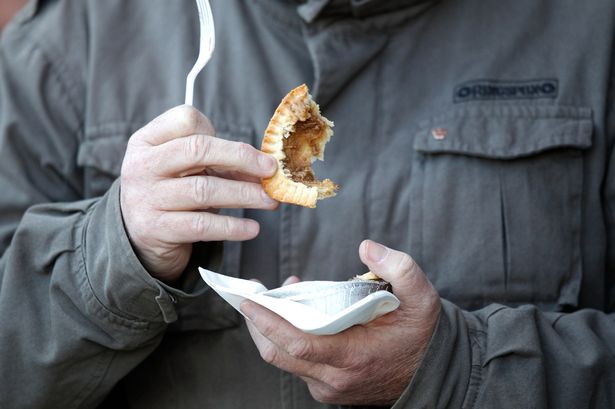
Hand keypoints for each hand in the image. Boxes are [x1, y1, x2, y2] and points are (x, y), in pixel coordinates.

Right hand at [120, 105, 277, 281]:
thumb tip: (265, 166)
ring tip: (269, 200)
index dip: (217, 130)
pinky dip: (232, 227)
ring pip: (204, 190)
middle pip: (198, 150)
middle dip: (241, 158)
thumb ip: (218, 161)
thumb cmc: (172, 192)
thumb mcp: (186, 168)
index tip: (245, 149)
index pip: (185, 119)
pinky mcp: (156, 229)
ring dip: (244, 194)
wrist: (139, 237)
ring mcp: (146, 198)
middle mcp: (142, 165)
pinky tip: (252, 228)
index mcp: (147, 140)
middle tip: (271, 169)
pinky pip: (202, 225)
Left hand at [241, 240, 440, 405]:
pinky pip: (296, 364)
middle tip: (253, 293)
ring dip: (273, 329)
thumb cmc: (422, 334)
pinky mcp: (327, 388)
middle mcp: (335, 378)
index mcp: (354, 357)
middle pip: (279, 354)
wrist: (432, 373)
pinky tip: (297, 315)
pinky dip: (287, 339)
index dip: (268, 322)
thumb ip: (401, 269)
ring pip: (284, 360)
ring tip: (280, 297)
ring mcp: (329, 387)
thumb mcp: (422, 298)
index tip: (250, 300)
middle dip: (258, 324)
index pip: (297, 344)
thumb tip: (367, 247)